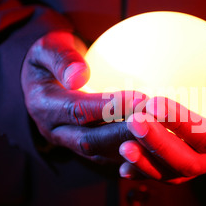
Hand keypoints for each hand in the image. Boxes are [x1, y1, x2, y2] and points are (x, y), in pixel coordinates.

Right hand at [21, 31, 144, 163]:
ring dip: (131, 148)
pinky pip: (109, 158)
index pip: (76, 111)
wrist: (44, 79)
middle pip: (91, 140)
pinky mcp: (86, 149)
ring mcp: (71, 144)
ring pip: (102, 154)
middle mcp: (55, 131)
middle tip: (156, 122)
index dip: (107, 107)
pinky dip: (133, 157)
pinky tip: (157, 150)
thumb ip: (62, 59)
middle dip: (124, 134)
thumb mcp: (48, 47)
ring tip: (161, 136)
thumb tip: (79, 77)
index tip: (139, 99)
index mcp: (43, 105)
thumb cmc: (52, 56)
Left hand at [118, 64, 205, 182]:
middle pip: (186, 163)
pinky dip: (143, 172)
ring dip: (146, 162)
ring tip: (123, 146)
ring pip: (172, 174)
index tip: (155, 103)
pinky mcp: (185, 168)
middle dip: (159, 144)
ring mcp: (201, 167)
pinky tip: (122, 165)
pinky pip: (163, 175)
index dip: (182, 124)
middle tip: (134, 122)